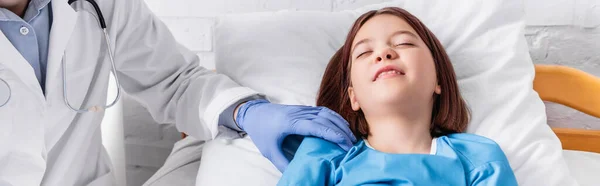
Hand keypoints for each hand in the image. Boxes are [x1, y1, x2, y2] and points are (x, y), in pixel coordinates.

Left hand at [235, 99, 355, 171]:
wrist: (254, 113)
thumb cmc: (261, 132)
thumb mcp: (270, 152)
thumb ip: (284, 163)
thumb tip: (298, 173)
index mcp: (290, 123)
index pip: (316, 126)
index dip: (332, 134)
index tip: (344, 143)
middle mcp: (299, 113)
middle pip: (325, 119)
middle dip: (340, 131)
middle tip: (351, 145)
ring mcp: (302, 109)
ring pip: (326, 113)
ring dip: (340, 124)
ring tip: (350, 137)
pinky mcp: (304, 108)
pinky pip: (323, 111)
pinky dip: (334, 118)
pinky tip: (341, 126)